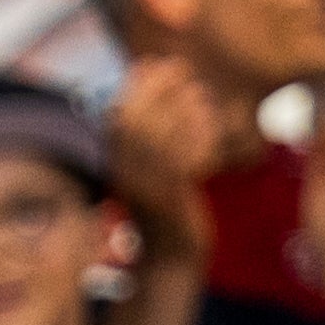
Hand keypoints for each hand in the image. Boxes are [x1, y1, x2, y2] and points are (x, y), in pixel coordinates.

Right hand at [110, 52, 228, 240]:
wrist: (171, 260)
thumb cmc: (166, 215)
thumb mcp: (151, 176)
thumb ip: (149, 147)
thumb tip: (151, 110)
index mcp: (115, 166)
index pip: (116, 117)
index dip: (134, 88)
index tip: (152, 64)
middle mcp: (123, 175)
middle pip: (132, 122)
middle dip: (156, 88)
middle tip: (180, 66)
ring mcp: (144, 188)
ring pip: (156, 137)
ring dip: (179, 106)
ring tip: (199, 90)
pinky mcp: (168, 200)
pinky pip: (179, 160)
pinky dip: (194, 136)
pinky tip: (210, 121)